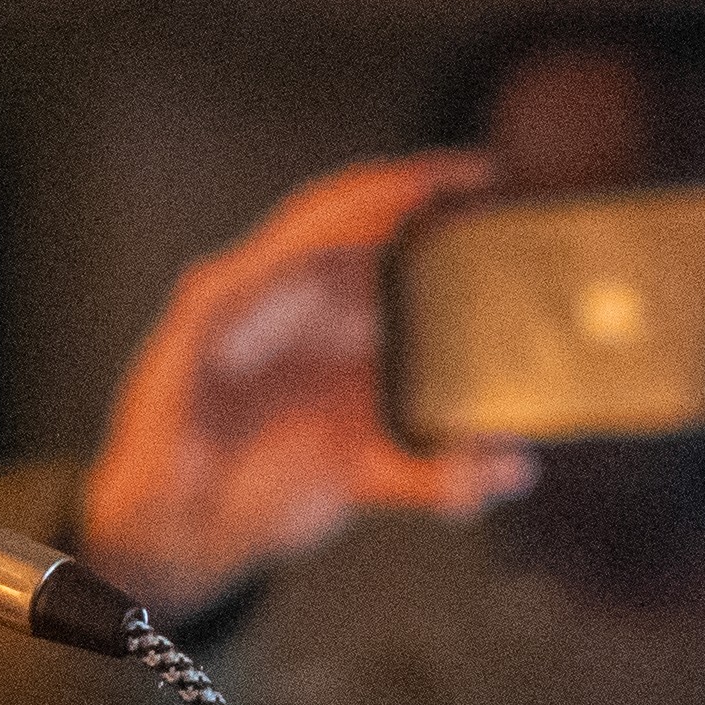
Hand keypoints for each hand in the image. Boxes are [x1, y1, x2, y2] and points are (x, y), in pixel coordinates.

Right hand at [77, 154, 539, 622]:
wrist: (187, 532)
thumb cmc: (262, 485)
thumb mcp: (368, 474)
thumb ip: (440, 473)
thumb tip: (518, 470)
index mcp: (329, 313)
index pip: (381, 230)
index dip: (430, 197)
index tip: (491, 184)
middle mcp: (287, 295)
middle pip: (346, 211)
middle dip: (405, 184)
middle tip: (471, 173)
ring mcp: (239, 304)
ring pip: (299, 230)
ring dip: (354, 207)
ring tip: (410, 193)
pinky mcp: (196, 329)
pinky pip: (241, 280)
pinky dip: (284, 262)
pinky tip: (327, 255)